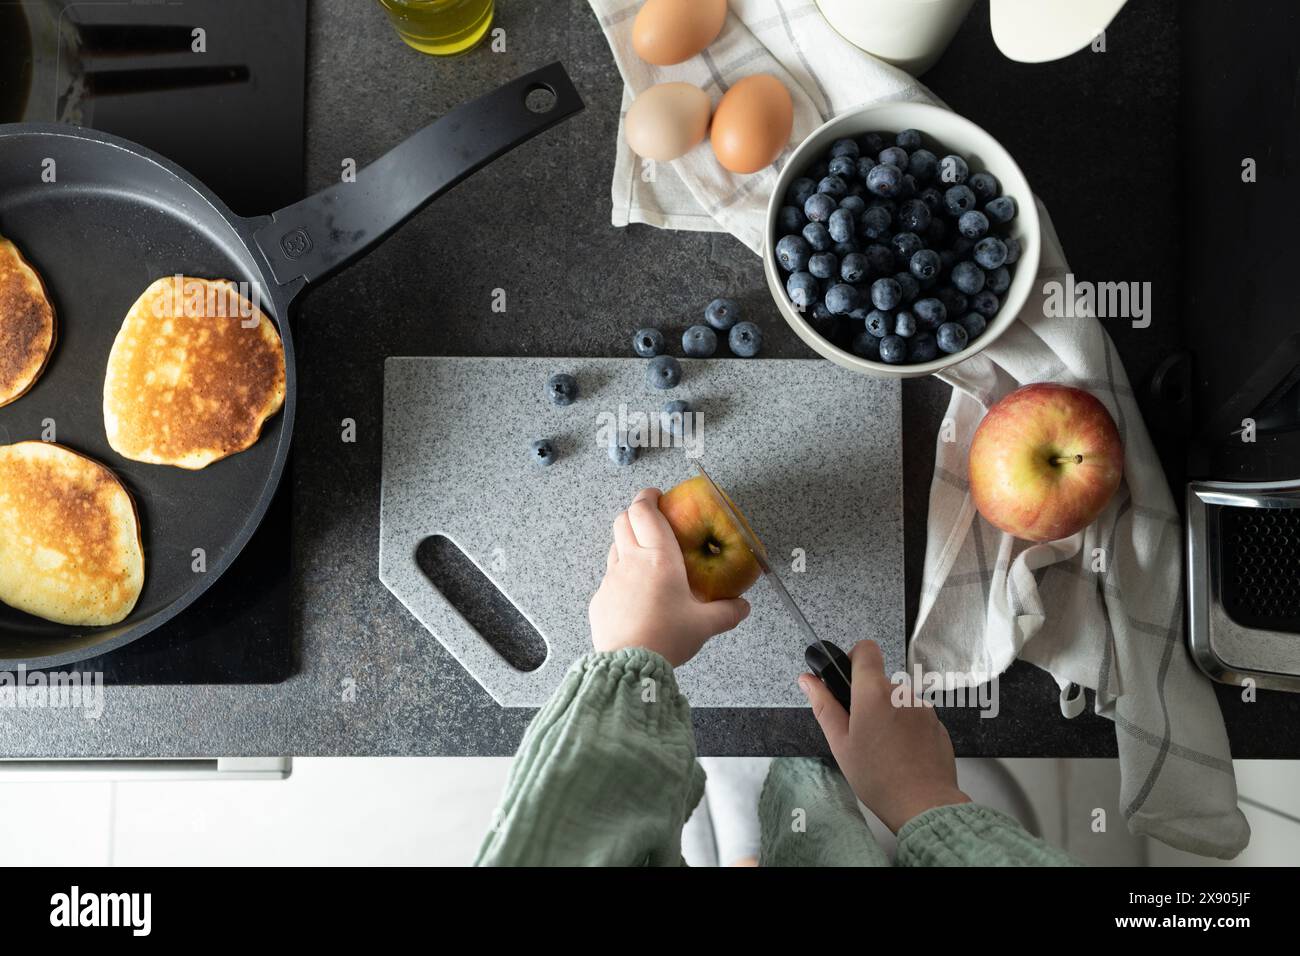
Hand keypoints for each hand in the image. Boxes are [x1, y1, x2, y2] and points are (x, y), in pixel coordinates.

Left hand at [589, 488, 750, 666]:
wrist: (630, 666)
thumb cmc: (667, 638)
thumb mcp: (704, 625)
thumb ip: (727, 612)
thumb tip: (742, 607)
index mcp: (660, 558)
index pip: (645, 511)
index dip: (648, 497)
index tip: (656, 495)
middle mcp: (632, 561)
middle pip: (623, 520)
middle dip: (635, 512)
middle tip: (649, 516)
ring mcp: (611, 579)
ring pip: (614, 546)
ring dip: (626, 541)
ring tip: (643, 553)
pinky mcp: (600, 599)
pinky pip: (608, 577)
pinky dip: (620, 574)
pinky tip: (633, 592)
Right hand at [800, 640, 970, 831]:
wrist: (924, 804)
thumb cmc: (877, 777)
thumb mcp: (840, 743)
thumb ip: (823, 706)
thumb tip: (807, 680)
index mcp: (874, 693)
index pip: (866, 649)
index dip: (854, 658)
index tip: (848, 680)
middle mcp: (902, 693)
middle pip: (879, 682)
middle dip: (868, 700)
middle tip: (861, 733)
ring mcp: (923, 708)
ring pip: (897, 702)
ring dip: (888, 716)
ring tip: (883, 750)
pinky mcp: (937, 723)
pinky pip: (915, 717)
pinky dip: (906, 729)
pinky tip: (901, 755)